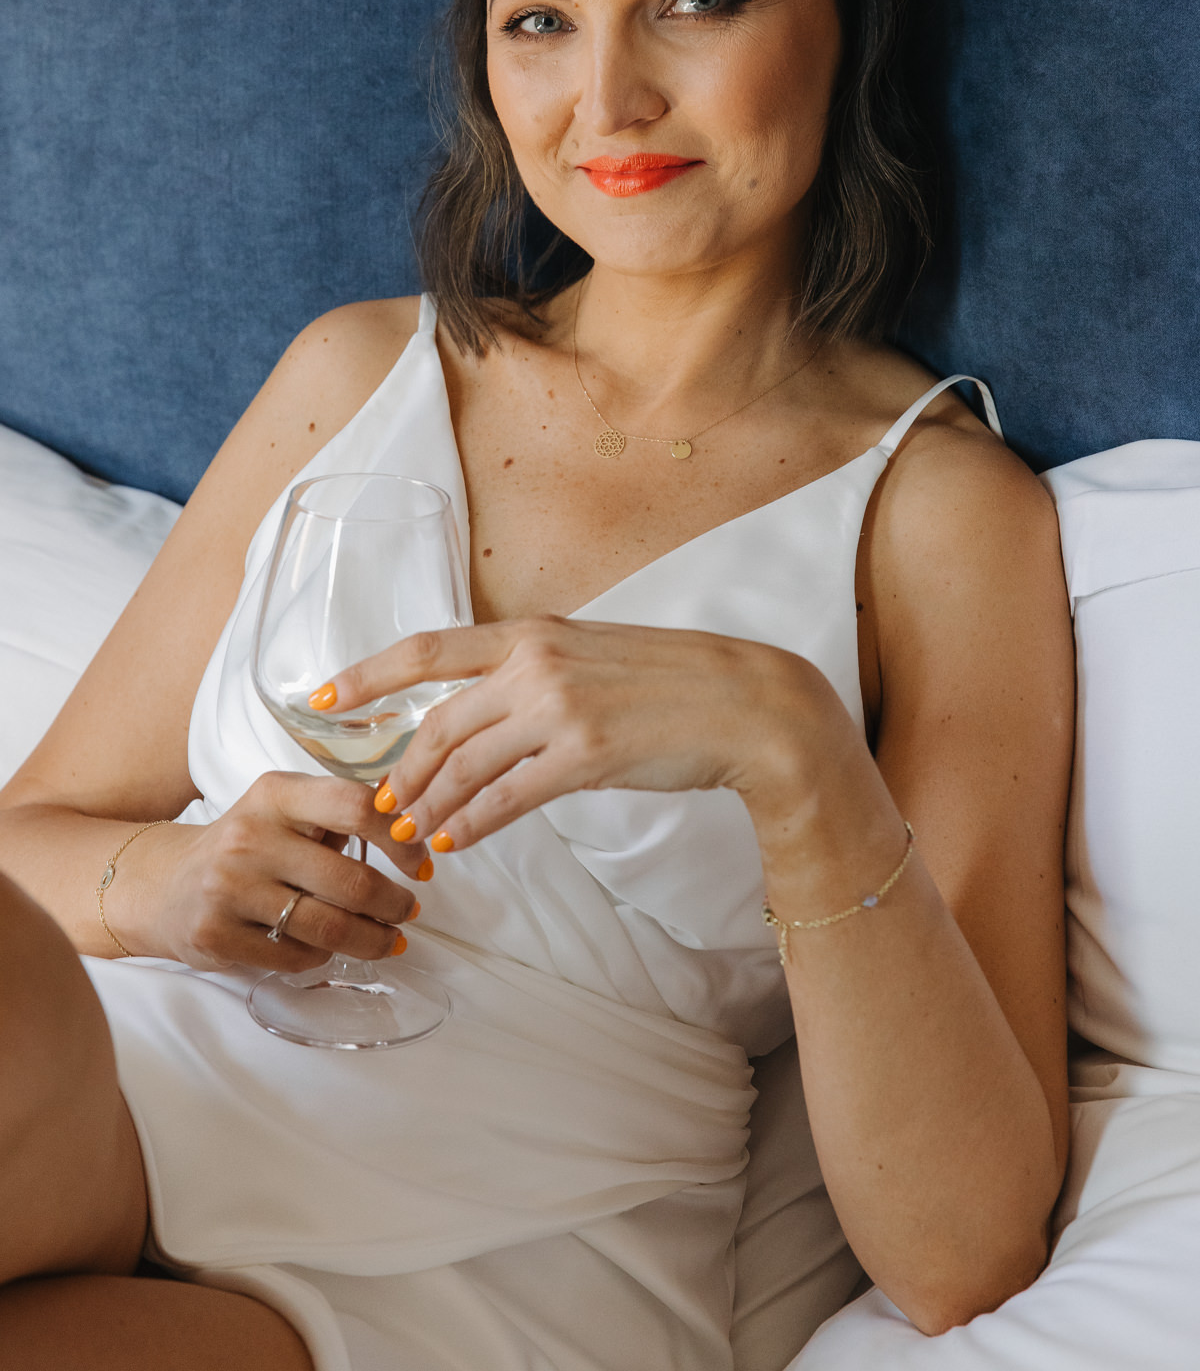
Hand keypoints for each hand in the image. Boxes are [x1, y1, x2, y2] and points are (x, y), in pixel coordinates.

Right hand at [154, 771, 429, 971]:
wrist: (164, 884)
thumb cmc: (246, 844)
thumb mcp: (285, 809)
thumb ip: (338, 813)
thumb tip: (412, 829)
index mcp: (276, 794)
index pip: (355, 807)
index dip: (400, 839)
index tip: (419, 863)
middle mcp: (250, 836)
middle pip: (350, 880)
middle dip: (394, 904)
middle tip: (409, 911)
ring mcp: (229, 888)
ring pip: (328, 928)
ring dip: (371, 940)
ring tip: (388, 940)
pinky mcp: (215, 936)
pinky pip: (294, 957)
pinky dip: (321, 957)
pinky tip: (326, 949)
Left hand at [312, 617, 842, 852]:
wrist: (745, 702)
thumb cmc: (671, 680)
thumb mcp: (591, 654)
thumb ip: (535, 673)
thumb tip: (486, 711)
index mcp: (533, 632)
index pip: (428, 649)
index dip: (368, 673)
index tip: (322, 695)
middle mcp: (537, 663)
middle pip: (438, 723)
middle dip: (400, 770)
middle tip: (380, 806)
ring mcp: (560, 709)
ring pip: (464, 765)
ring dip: (429, 806)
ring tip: (410, 834)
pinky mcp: (586, 755)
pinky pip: (508, 799)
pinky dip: (473, 824)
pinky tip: (457, 841)